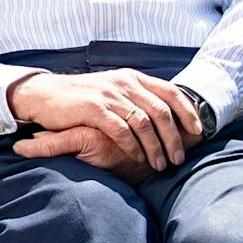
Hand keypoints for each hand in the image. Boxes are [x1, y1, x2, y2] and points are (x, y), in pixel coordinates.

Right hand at [8, 70, 202, 176]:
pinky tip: (138, 159)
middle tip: (179, 158)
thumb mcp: (112, 90)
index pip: (170, 92)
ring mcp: (109, 94)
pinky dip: (133, 146)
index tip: (198, 132)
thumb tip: (165, 116)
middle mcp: (124, 83)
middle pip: (161, 111)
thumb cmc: (81, 98)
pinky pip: (121, 130)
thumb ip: (136, 98)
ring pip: (144, 123)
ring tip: (160, 165)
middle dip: (174, 138)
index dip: (188, 112)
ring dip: (156, 147)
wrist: (44, 95)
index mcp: (132, 77)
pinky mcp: (93, 108)